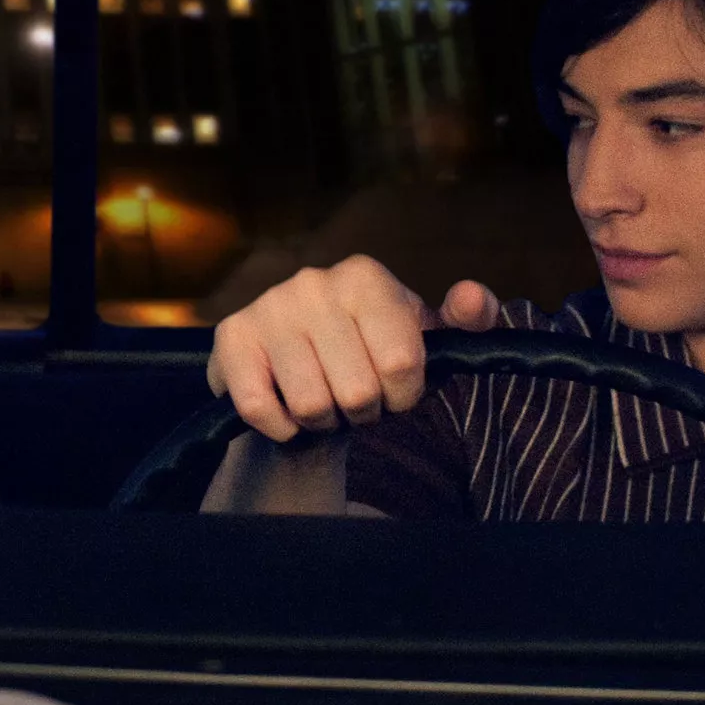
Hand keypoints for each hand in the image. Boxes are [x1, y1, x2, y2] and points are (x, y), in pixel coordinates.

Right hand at [207, 256, 499, 441]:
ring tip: (324, 404)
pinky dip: (280, 427)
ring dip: (323, 422)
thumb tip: (472, 298)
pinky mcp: (232, 338)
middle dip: (363, 412)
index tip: (396, 390)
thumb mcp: (427, 335)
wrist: (300, 364)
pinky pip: (259, 408)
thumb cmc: (373, 351)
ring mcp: (268, 308)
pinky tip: (287, 413)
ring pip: (310, 405)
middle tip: (356, 400)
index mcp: (365, 277)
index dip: (404, 396)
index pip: (402, 364)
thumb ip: (469, 321)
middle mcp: (313, 283)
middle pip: (357, 391)